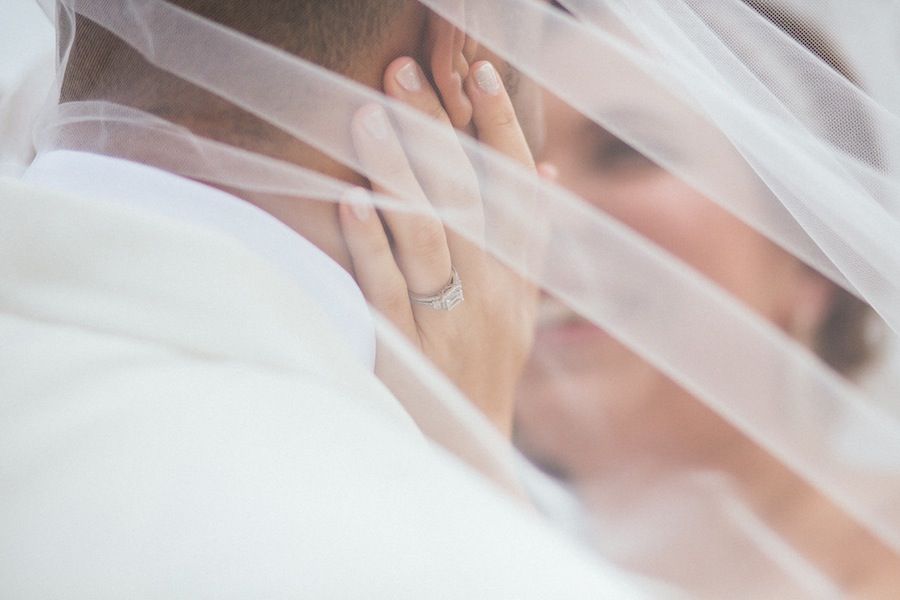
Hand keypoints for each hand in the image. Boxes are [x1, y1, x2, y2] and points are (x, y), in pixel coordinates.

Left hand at [339, 57, 543, 436]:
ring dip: (399, 172)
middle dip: (438, 130)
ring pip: (428, 235)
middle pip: (469, 199)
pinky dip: (371, 243)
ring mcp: (448, 322)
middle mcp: (491, 295)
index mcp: (519, 279)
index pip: (518, 191)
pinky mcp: (406, 350)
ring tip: (369, 117)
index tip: (484, 73)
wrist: (468, 449)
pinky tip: (351, 200)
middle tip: (403, 73)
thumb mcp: (522, 306)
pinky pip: (388, 290)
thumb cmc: (487, 369)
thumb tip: (546, 168)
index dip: (503, 130)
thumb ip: (528, 240)